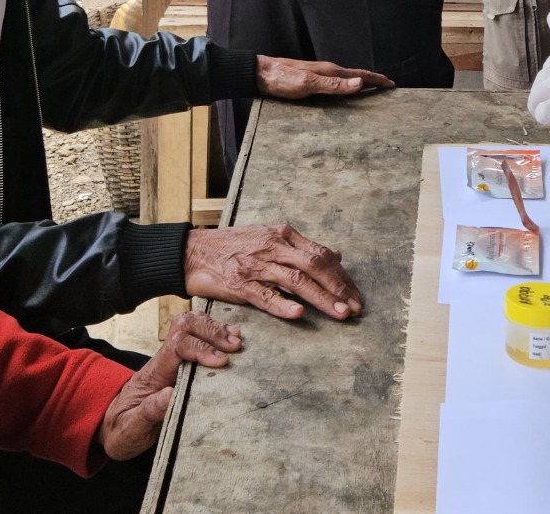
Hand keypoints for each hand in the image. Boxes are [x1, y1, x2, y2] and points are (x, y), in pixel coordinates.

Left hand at [92, 310, 241, 461]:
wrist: (115, 427)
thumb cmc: (124, 429)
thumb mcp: (132, 428)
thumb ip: (148, 412)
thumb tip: (169, 394)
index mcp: (153, 374)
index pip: (176, 346)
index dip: (200, 348)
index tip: (221, 361)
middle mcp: (162, 360)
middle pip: (184, 327)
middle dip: (211, 331)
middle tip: (235, 345)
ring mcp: (170, 359)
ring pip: (189, 325)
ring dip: (214, 327)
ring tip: (237, 338)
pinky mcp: (179, 363)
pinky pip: (195, 335)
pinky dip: (213, 331)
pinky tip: (229, 336)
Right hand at [184, 222, 364, 320]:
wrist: (194, 252)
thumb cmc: (235, 246)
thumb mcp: (271, 238)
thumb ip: (302, 248)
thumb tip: (337, 256)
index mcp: (283, 235)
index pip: (322, 255)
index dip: (342, 276)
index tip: (356, 294)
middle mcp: (273, 247)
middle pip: (315, 266)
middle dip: (339, 288)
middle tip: (356, 308)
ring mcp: (256, 265)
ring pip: (296, 281)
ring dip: (322, 298)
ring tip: (341, 313)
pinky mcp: (240, 283)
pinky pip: (265, 296)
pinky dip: (283, 305)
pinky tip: (299, 315)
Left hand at [257, 55, 392, 99]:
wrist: (260, 74)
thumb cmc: (282, 79)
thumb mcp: (308, 84)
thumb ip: (333, 85)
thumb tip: (359, 83)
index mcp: (330, 71)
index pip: (360, 75)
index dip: (377, 80)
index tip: (391, 84)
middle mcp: (326, 71)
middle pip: (356, 76)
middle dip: (372, 81)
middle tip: (386, 88)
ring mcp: (318, 75)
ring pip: (346, 79)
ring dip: (360, 84)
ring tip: (370, 90)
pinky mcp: (310, 80)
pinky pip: (335, 84)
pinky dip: (346, 87)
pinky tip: (343, 93)